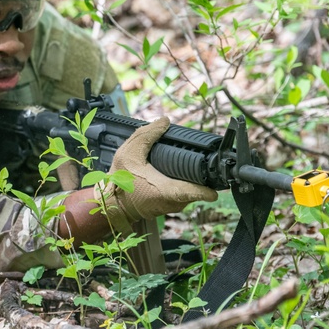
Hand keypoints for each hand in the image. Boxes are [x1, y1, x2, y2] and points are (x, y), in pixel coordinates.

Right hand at [95, 117, 217, 229]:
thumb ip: (147, 135)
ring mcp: (172, 207)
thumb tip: (164, 121)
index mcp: (167, 191)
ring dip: (188, 178)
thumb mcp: (129, 153)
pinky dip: (180, 183)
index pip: (195, 192)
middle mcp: (173, 202)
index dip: (208, 188)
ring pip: (190, 191)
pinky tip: (171, 173)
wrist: (111, 203)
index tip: (216, 186)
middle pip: (196, 187)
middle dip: (197, 174)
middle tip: (193, 159)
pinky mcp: (169, 207)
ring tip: (180, 164)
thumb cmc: (120, 182)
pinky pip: (182, 195)